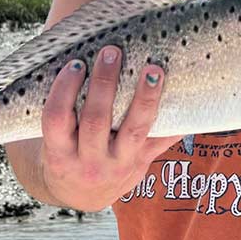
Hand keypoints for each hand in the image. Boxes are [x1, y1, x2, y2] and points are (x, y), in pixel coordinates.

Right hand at [39, 46, 180, 211]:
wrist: (82, 194)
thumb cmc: (66, 149)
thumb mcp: (55, 138)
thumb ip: (61, 105)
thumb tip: (72, 45)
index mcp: (59, 152)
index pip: (56, 119)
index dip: (64, 90)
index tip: (75, 62)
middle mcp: (88, 162)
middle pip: (96, 120)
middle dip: (105, 83)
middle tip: (112, 51)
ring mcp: (118, 166)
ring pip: (134, 129)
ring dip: (145, 97)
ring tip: (153, 68)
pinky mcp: (142, 164)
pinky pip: (161, 142)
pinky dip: (174, 121)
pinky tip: (185, 98)